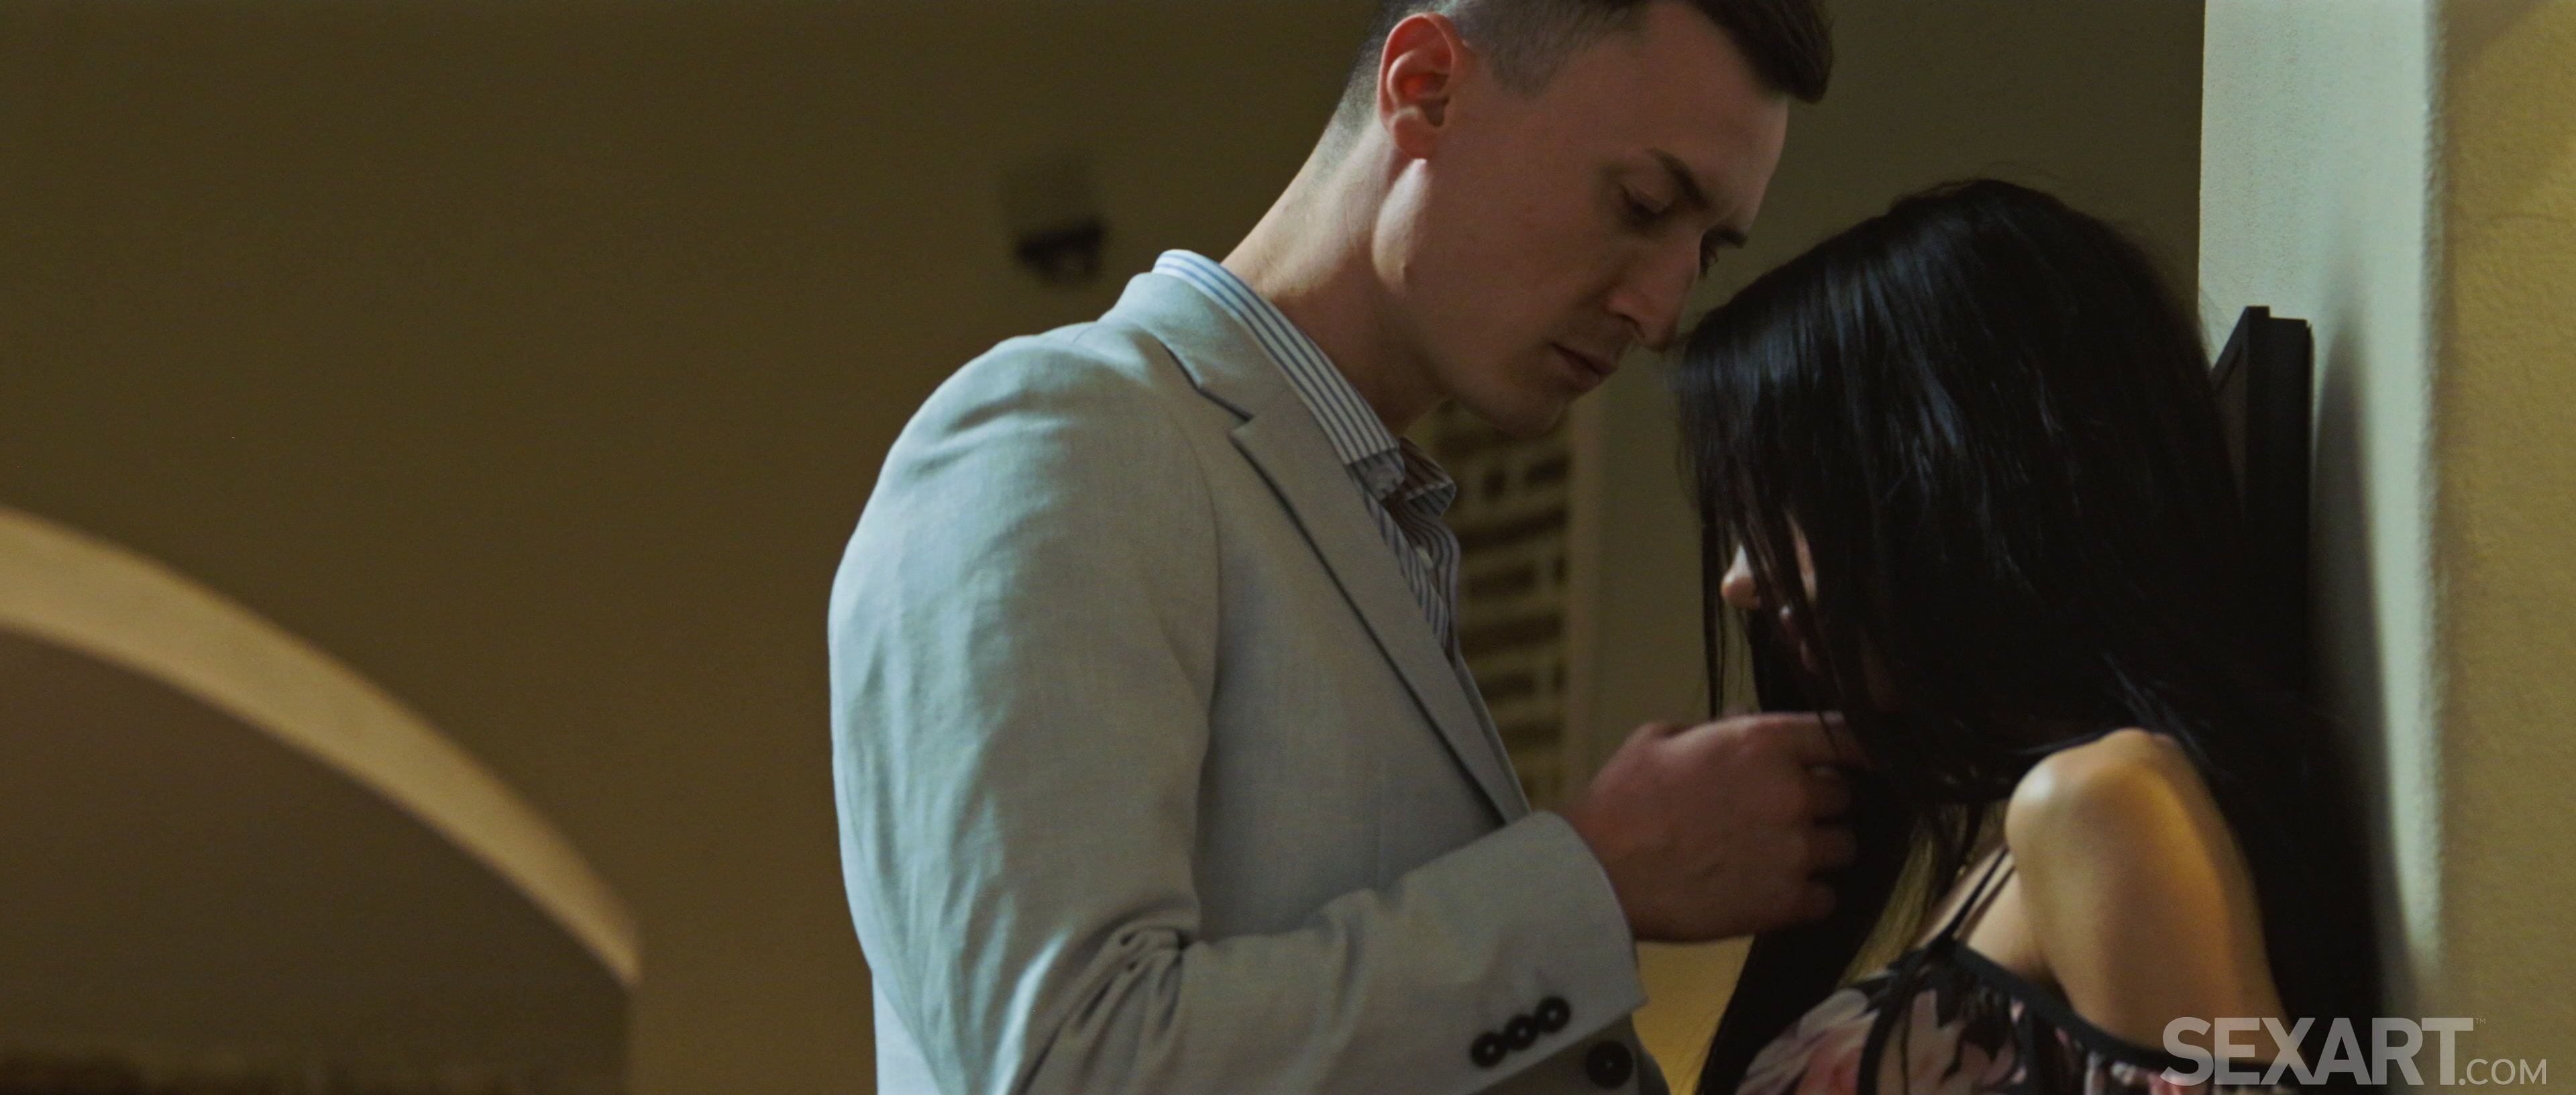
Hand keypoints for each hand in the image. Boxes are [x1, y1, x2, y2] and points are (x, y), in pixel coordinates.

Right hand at [1554, 712, 1864, 942]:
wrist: (1600, 873)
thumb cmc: (1622, 798)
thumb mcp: (1660, 739)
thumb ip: (1717, 726)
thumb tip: (1746, 716)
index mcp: (1764, 743)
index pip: (1846, 735)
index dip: (1853, 746)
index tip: (1849, 757)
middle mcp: (1791, 793)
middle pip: (1846, 796)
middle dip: (1820, 803)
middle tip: (1785, 813)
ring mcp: (1793, 851)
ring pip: (1844, 848)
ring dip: (1819, 850)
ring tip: (1780, 856)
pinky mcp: (1785, 903)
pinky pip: (1826, 898)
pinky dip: (1806, 896)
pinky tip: (1773, 890)